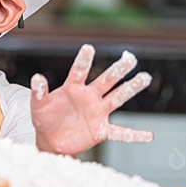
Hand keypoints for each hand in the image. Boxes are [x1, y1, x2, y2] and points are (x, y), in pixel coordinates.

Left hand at [30, 44, 152, 155]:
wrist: (50, 139)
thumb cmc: (45, 118)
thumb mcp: (38, 104)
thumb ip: (38, 91)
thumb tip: (36, 77)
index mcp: (73, 88)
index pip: (79, 71)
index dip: (84, 61)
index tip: (89, 47)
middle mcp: (89, 97)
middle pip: (106, 80)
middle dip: (118, 69)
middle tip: (131, 57)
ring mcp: (97, 113)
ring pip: (117, 98)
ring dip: (130, 89)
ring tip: (144, 77)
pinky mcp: (101, 130)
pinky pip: (120, 133)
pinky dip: (134, 135)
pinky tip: (149, 135)